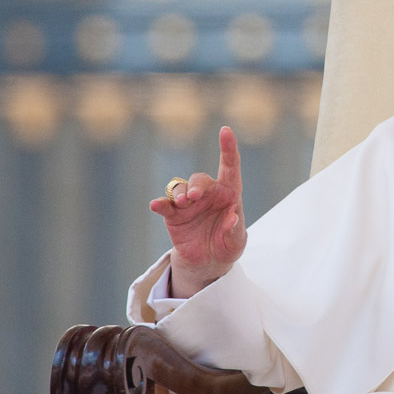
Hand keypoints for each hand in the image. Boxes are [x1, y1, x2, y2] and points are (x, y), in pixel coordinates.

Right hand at [149, 126, 246, 297]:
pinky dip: (160, 204)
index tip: (225, 130)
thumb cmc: (227, 245)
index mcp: (229, 194)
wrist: (208, 262)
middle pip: (200, 179)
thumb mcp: (236, 242)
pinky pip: (165, 205)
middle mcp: (208, 194)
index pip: (230, 166)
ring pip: (181, 188)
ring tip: (182, 203)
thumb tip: (233, 218)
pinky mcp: (173, 215)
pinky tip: (156, 205)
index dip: (228, 148)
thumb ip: (235, 230)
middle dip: (196, 185)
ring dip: (180, 193)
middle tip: (194, 197)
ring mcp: (188, 203)